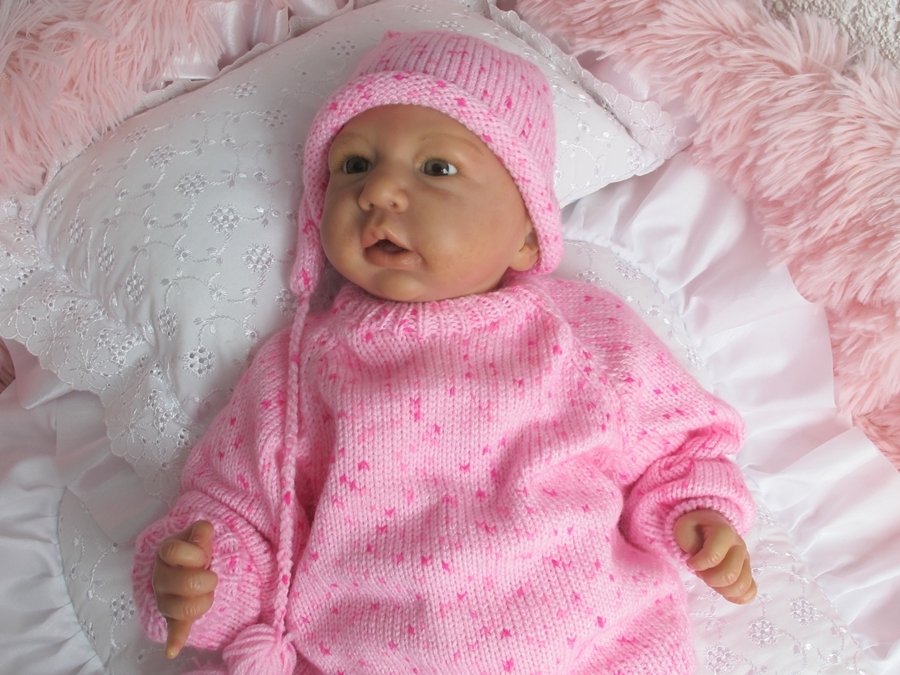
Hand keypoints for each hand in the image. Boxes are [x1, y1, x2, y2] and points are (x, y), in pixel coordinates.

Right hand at [152, 520, 217, 658]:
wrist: (188, 565)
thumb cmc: (195, 549)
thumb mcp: (198, 534)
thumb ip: (201, 531)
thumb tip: (203, 532)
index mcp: (166, 554)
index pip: (172, 551)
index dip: (193, 553)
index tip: (204, 556)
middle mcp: (161, 578)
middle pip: (180, 582)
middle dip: (204, 580)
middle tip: (211, 577)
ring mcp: (166, 599)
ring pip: (179, 608)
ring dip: (201, 603)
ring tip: (207, 595)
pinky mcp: (174, 617)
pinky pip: (173, 629)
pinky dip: (174, 639)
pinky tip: (173, 649)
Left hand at [674, 509, 755, 603]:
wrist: (707, 526)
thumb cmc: (695, 528)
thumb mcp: (684, 527)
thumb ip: (688, 541)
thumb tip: (698, 560)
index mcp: (724, 532)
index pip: (714, 557)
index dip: (698, 564)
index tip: (690, 562)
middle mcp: (739, 546)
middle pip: (729, 575)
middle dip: (709, 579)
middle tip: (700, 572)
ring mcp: (745, 560)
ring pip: (741, 586)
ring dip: (721, 589)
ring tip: (710, 578)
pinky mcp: (747, 572)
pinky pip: (750, 591)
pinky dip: (736, 596)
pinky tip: (723, 590)